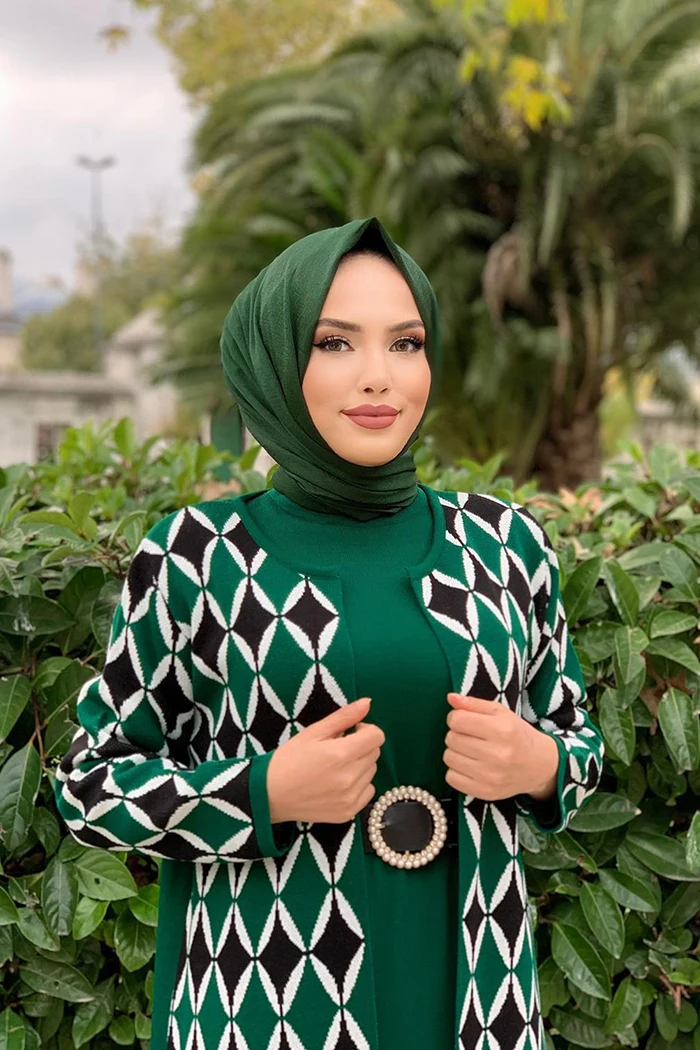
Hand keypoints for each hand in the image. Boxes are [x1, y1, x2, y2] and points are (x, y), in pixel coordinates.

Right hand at [267, 698, 384, 824]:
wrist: (271, 794)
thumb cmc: (289, 758)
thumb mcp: (314, 732)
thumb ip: (344, 717)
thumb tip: (368, 703)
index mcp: (342, 754)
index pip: (377, 736)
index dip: (365, 730)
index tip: (350, 732)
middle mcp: (350, 777)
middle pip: (375, 753)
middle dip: (361, 747)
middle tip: (338, 749)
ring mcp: (350, 798)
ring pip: (371, 772)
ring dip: (360, 766)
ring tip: (335, 768)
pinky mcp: (348, 812)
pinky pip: (368, 792)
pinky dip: (358, 785)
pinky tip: (338, 783)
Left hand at [443, 693, 558, 801]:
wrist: (539, 766)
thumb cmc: (517, 735)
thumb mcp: (501, 713)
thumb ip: (474, 703)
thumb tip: (450, 698)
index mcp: (502, 730)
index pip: (457, 720)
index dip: (456, 717)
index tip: (465, 720)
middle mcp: (497, 754)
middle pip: (451, 739)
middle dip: (457, 734)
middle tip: (471, 737)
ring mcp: (491, 776)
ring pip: (449, 758)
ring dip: (455, 752)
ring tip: (471, 751)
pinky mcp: (486, 792)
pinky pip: (451, 778)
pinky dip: (456, 771)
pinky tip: (470, 766)